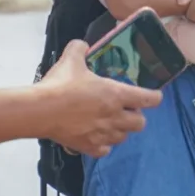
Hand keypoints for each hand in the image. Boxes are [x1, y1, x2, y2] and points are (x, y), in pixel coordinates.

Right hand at [39, 41, 159, 157]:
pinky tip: (96, 137)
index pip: (148, 99)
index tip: (154, 96)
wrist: (40, 111)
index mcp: (116, 94)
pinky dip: (103, 144)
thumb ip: (80, 49)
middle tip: (126, 109)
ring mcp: (103, 134)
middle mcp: (114, 116)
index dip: (154, 97)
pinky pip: (105, 150)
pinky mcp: (89, 147)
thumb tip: (82, 45)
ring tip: (110, 122)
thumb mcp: (71, 60)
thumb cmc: (60, 85)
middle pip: (140, 123)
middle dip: (136, 116)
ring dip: (120, 130)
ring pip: (123, 137)